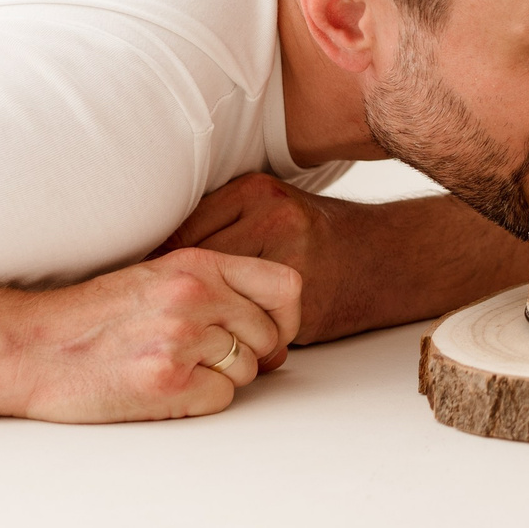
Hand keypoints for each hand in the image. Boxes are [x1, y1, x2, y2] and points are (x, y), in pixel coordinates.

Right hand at [7, 247, 301, 421]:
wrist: (29, 347)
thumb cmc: (91, 317)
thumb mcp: (157, 277)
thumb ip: (213, 286)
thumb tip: (271, 320)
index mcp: (197, 264)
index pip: (285, 285)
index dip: (287, 316)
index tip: (273, 333)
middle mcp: (195, 295)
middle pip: (269, 335)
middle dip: (250, 355)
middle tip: (208, 362)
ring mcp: (181, 338)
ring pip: (247, 370)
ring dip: (220, 378)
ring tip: (173, 369)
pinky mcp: (167, 381)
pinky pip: (220, 399)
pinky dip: (198, 401)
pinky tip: (161, 389)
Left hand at [158, 172, 363, 344]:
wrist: (381, 258)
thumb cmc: (315, 236)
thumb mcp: (269, 208)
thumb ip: (222, 221)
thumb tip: (153, 257)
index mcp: (256, 191)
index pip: (182, 230)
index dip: (159, 264)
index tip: (147, 287)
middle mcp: (272, 219)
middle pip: (196, 265)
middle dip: (175, 293)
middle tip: (156, 314)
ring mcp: (289, 259)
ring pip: (220, 298)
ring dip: (201, 317)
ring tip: (183, 328)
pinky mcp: (301, 299)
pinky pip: (248, 322)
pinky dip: (234, 332)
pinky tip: (225, 337)